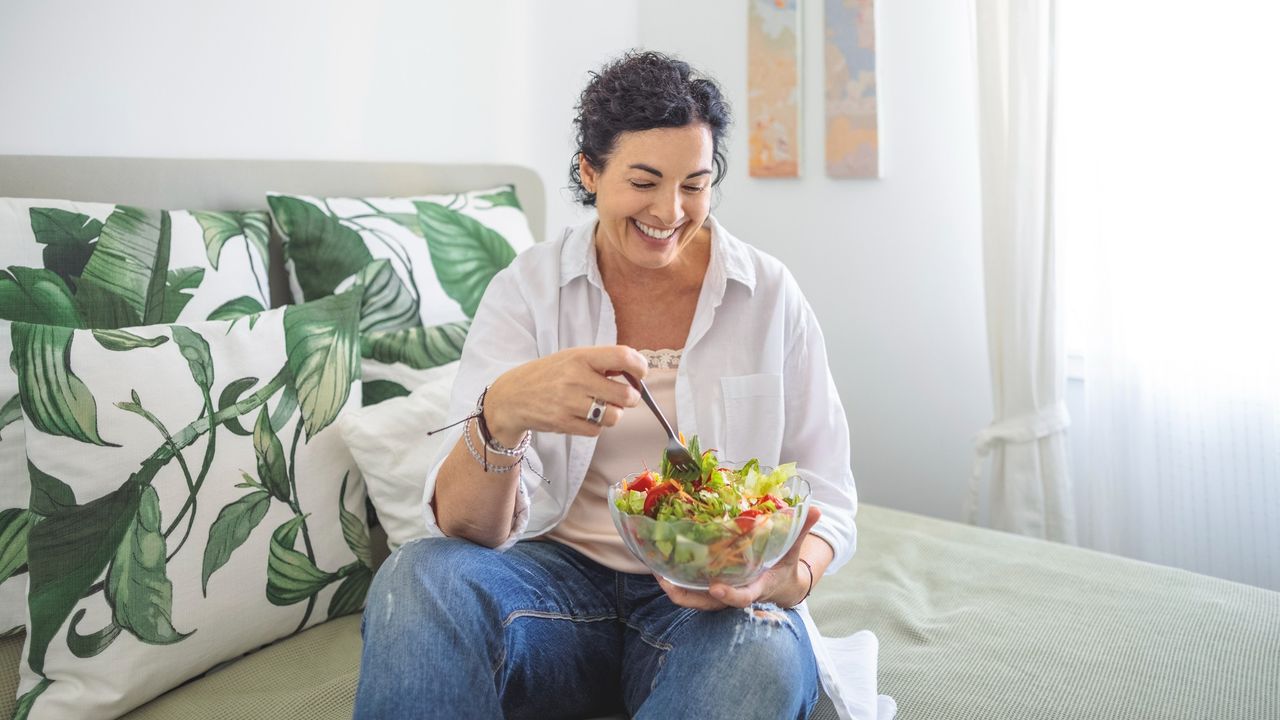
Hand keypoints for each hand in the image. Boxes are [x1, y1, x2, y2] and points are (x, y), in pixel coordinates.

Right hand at [483, 345, 647, 444]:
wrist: (512, 397)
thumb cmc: (548, 375)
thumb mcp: (571, 358)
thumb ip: (600, 363)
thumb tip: (634, 373)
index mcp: (581, 357)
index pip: (622, 357)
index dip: (640, 367)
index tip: (640, 374)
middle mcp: (576, 379)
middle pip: (626, 395)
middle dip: (630, 398)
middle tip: (622, 395)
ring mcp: (569, 403)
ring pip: (614, 416)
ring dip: (613, 414)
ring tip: (601, 407)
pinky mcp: (564, 423)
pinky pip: (597, 430)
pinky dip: (596, 426)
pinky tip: (584, 416)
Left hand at [657, 506, 822, 609]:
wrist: (781, 587)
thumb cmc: (785, 566)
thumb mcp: (793, 549)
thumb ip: (801, 530)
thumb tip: (816, 509)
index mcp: (756, 587)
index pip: (742, 597)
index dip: (729, 595)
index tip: (715, 587)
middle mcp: (735, 594)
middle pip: (708, 603)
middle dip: (686, 595)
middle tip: (664, 580)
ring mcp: (722, 594)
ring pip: (695, 598)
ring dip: (674, 588)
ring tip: (654, 569)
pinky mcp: (712, 590)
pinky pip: (691, 590)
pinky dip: (676, 581)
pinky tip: (660, 564)